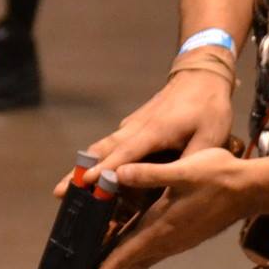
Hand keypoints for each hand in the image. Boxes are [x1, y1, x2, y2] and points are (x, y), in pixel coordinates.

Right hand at [57, 68, 233, 196]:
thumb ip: (194, 160)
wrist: (201, 76)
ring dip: (83, 167)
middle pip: (103, 152)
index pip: (126, 153)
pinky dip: (97, 159)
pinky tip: (89, 173)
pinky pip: (111, 145)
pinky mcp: (133, 126)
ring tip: (63, 187)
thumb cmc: (209, 107)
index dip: (107, 168)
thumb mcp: (210, 136)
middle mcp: (136, 128)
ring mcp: (132, 126)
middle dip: (81, 173)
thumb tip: (180, 185)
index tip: (88, 182)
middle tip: (58, 192)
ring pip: (102, 147)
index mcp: (154, 131)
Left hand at [83, 148, 255, 268]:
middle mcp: (167, 241)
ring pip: (142, 254)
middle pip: (129, 260)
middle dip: (107, 263)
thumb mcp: (182, 171)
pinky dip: (138, 242)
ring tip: (103, 237)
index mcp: (161, 228)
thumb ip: (149, 174)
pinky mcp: (186, 235)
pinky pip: (155, 246)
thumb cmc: (218, 177)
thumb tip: (117, 173)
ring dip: (123, 252)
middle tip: (85, 255)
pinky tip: (133, 223)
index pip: (123, 258)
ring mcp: (178, 241)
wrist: (250, 189)